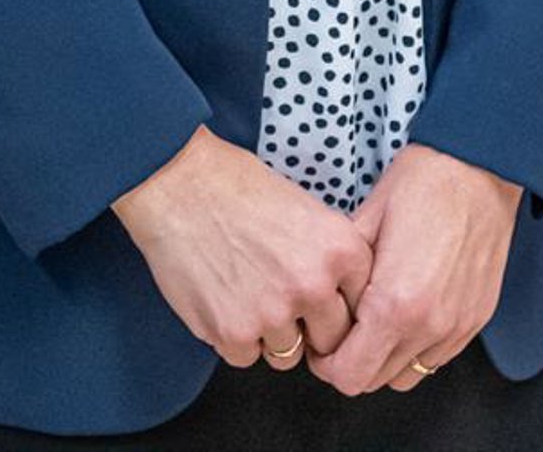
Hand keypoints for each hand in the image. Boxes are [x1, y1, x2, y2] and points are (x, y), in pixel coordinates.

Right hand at [111, 127, 374, 369]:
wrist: (181, 184)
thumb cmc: (240, 188)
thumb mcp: (307, 210)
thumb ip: (330, 256)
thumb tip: (341, 297)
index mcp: (341, 250)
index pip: (361, 305)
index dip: (338, 303)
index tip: (322, 298)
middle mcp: (314, 285)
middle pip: (330, 339)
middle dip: (310, 328)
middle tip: (284, 301)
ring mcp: (274, 313)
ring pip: (287, 355)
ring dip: (271, 335)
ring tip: (249, 293)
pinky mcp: (233, 333)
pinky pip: (246, 358)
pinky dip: (234, 338)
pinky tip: (224, 299)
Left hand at [303, 141, 523, 396]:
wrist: (480, 166)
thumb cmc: (424, 182)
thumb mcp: (365, 219)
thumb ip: (342, 272)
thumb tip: (324, 298)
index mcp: (394, 304)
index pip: (348, 375)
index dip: (326, 363)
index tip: (325, 342)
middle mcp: (428, 325)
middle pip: (374, 381)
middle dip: (353, 361)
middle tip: (347, 329)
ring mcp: (456, 327)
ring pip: (406, 375)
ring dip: (386, 358)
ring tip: (379, 321)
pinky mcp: (475, 320)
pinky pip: (436, 357)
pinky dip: (417, 347)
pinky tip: (410, 311)